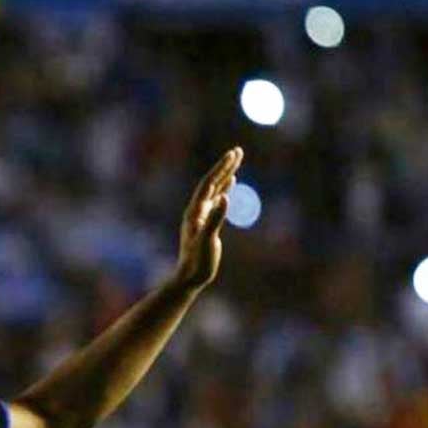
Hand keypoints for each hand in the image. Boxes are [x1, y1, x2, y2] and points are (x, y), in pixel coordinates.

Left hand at [173, 147, 242, 289]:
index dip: (221, 168)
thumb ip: (215, 219)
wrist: (190, 277)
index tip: (233, 154)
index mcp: (195, 211)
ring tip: (235, 160)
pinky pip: (217, 201)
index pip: (209, 184)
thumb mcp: (207, 240)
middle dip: (224, 166)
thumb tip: (225, 198)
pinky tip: (229, 184)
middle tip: (238, 150)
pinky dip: (224, 189)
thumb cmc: (197, 261)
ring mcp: (202, 215)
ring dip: (225, 174)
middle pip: (212, 183)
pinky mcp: (208, 223)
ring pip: (215, 190)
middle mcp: (197, 210)